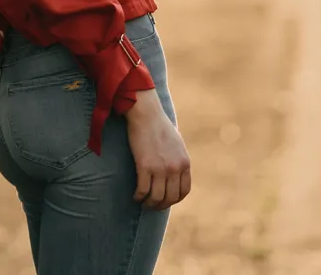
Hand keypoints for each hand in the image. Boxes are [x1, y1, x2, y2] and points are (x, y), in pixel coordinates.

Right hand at [125, 88, 191, 209]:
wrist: (146, 114)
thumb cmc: (159, 126)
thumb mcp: (177, 144)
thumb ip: (178, 160)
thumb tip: (174, 174)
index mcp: (185, 162)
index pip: (184, 191)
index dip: (174, 200)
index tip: (165, 201)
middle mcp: (175, 168)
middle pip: (170, 197)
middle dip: (161, 205)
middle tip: (152, 205)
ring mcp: (161, 168)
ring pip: (157, 197)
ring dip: (149, 204)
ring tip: (143, 203)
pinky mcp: (145, 166)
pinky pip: (143, 190)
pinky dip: (139, 196)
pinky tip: (135, 196)